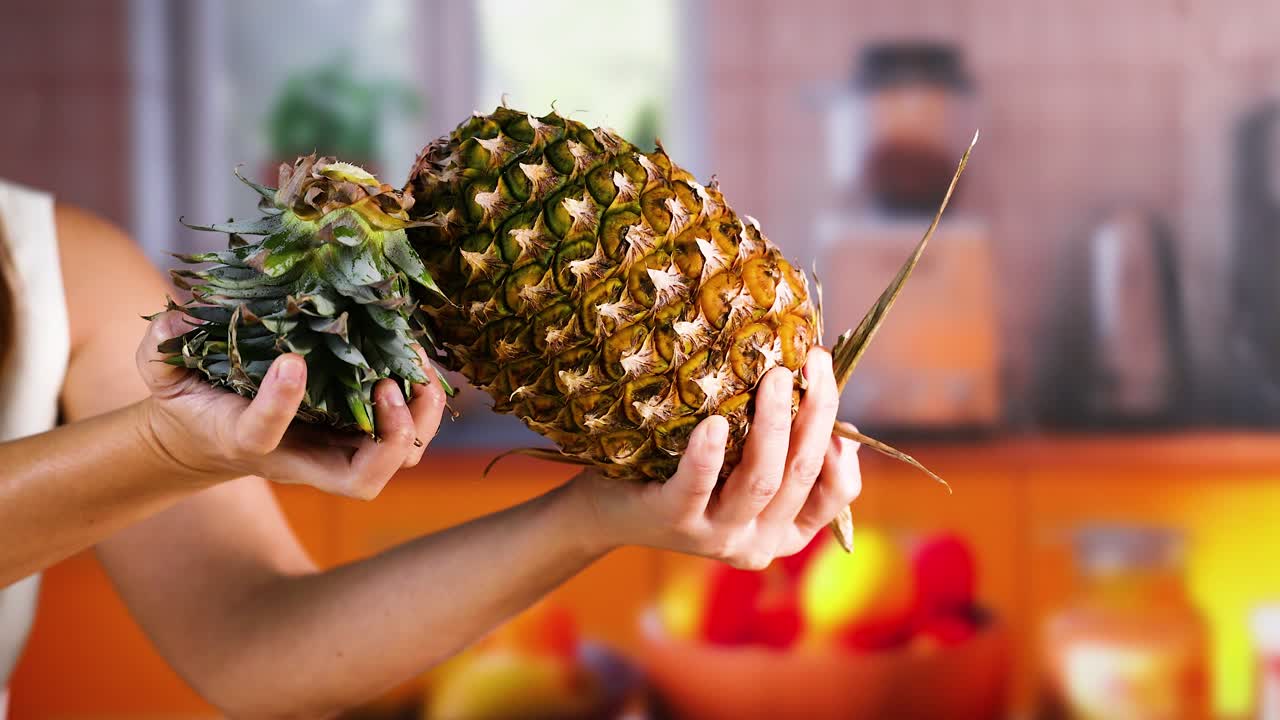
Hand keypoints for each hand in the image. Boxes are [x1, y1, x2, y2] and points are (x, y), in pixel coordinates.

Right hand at [135, 311, 446, 498]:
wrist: (208, 438)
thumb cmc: (190, 402)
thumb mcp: (162, 374)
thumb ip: (161, 349)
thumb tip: (178, 316)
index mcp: (245, 440)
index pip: (261, 434)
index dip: (278, 404)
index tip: (291, 361)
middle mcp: (302, 457)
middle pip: (361, 479)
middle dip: (389, 438)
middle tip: (389, 385)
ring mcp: (336, 450)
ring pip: (397, 459)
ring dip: (418, 420)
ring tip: (417, 371)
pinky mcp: (357, 433)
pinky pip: (407, 432)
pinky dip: (422, 404)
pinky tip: (417, 360)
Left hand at [572, 347, 860, 568]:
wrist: (612, 512)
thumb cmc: (685, 476)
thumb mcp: (741, 470)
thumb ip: (780, 447)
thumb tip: (820, 393)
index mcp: (784, 531)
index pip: (834, 495)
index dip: (844, 449)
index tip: (834, 396)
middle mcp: (758, 542)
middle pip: (800, 474)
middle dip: (814, 414)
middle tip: (811, 362)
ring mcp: (717, 536)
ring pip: (761, 480)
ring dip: (772, 424)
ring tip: (774, 376)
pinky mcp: (674, 521)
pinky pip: (698, 486)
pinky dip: (709, 454)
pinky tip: (713, 424)